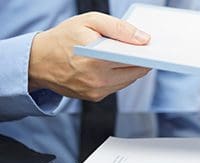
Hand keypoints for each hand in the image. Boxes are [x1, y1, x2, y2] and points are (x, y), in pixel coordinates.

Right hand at [28, 12, 150, 101]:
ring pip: (129, 80)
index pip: (136, 61)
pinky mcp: (95, 97)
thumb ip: (119, 28)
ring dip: (132, 68)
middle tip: (145, 49)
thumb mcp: (90, 21)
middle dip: (142, 60)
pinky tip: (117, 63)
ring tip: (130, 54)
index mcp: (97, 61)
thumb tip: (144, 39)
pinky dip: (121, 75)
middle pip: (136, 72)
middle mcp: (98, 80)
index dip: (148, 54)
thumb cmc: (64, 37)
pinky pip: (118, 86)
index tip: (154, 48)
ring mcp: (96, 92)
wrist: (38, 61)